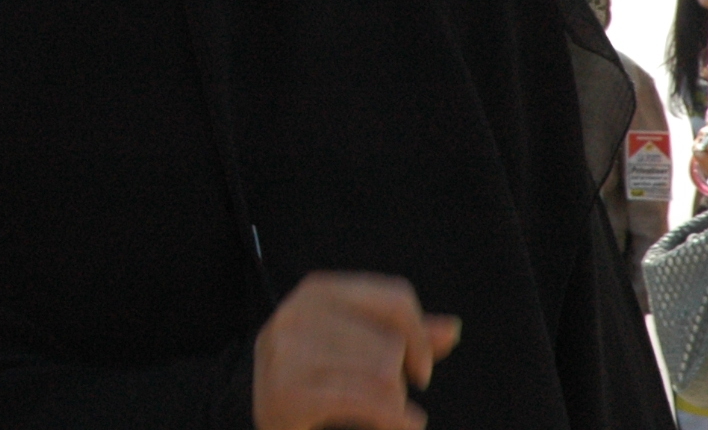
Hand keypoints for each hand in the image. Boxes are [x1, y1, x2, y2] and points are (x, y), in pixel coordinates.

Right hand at [253, 272, 458, 429]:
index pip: (395, 298)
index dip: (420, 337)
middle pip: (390, 342)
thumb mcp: (355, 347)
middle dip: (400, 377)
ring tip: (386, 413)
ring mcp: (289, 352)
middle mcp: (298, 313)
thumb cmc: (314, 377)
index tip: (420, 370)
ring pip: (382, 374)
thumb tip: (453, 329)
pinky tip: (402, 426)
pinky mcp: (290, 393)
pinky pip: (369, 403)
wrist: (255, 411)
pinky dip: (396, 420)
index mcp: (317, 290)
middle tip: (387, 397)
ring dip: (395, 403)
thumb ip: (402, 336)